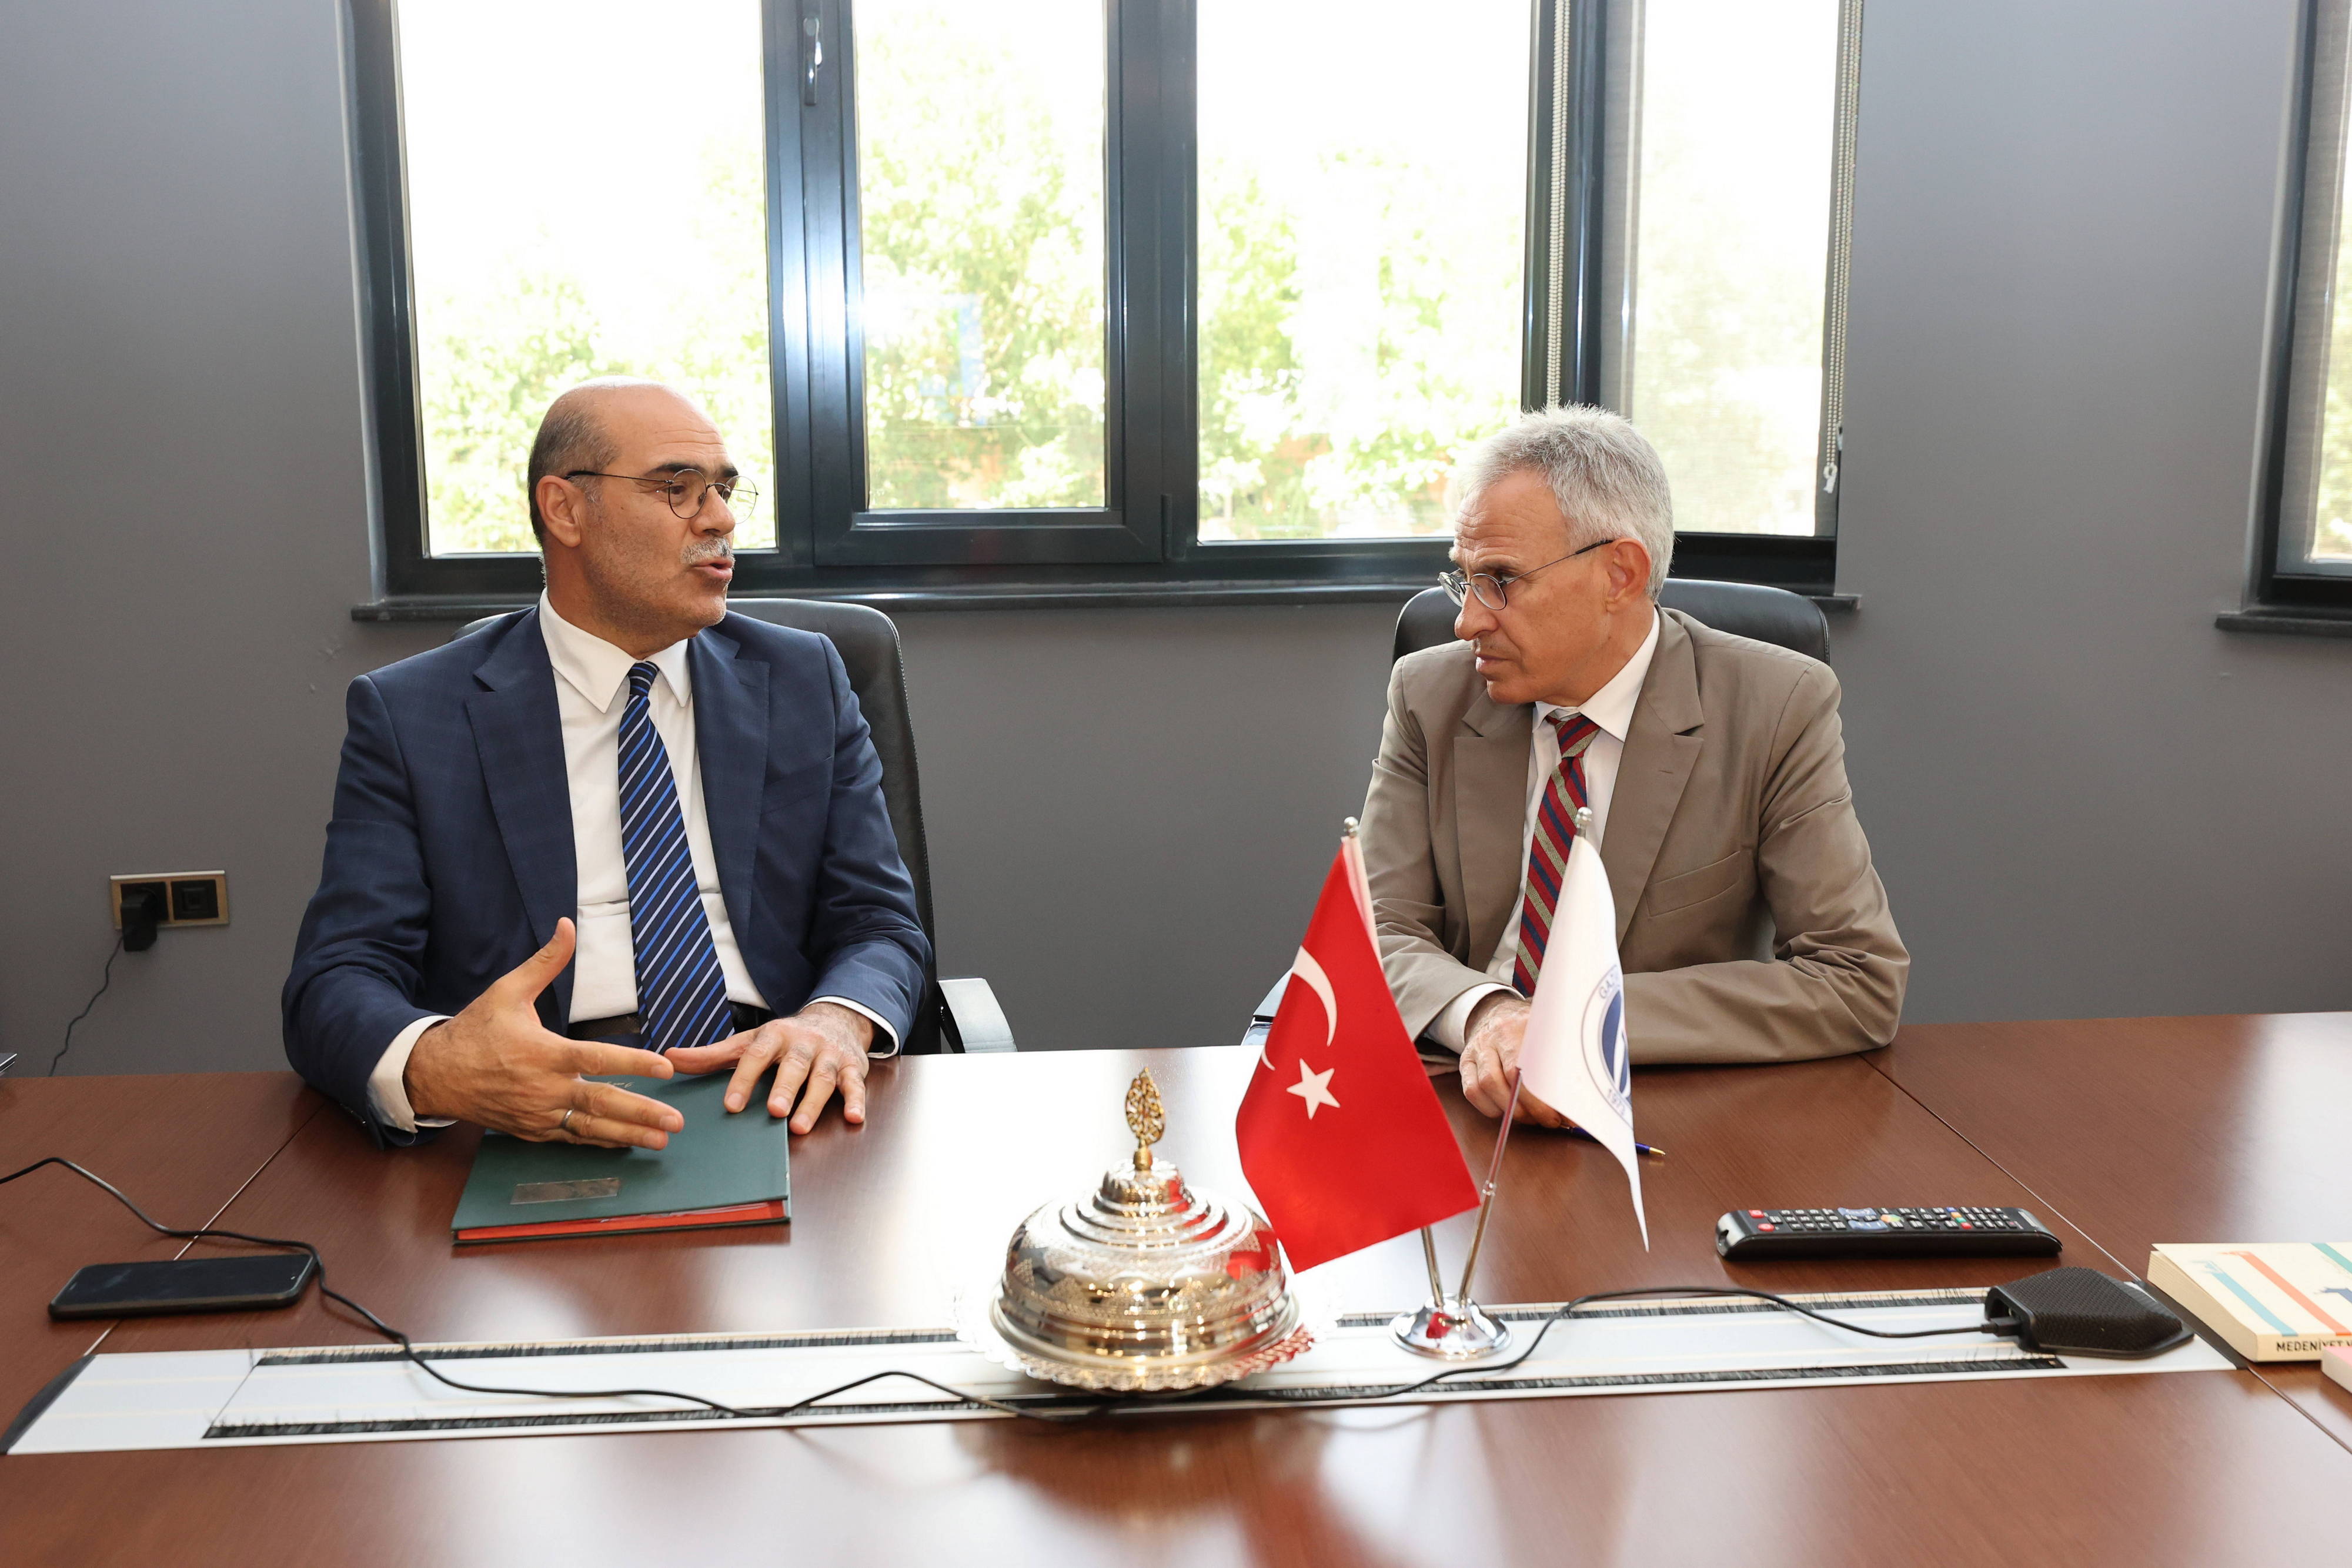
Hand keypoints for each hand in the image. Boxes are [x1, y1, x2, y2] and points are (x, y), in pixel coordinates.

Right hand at [403, 919, 681, 1149]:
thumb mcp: (507, 991)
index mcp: (543, 1053)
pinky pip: (572, 1139)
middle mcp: (544, 1089)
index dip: (633, 1063)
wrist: (435, 1074)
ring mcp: (538, 1114)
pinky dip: (600, 1143)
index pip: (597, 1059)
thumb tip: (566, 926)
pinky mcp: (531, 1130)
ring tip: (662, 1140)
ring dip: (628, 1135)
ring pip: (590, 1128)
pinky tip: (627, 1143)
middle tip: (676, 1121)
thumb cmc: (475, 1030)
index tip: (664, 1067)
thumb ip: (545, 963)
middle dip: (641, 1113)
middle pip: (600, 1103)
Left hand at [667, 1001, 873, 1132]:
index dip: (744, 1080)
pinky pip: (855, 1084)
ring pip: (823, 1077)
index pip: (756, 1057)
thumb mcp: (749, 1043)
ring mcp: (829, 1055)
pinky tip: (855, 1118)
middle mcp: (804, 1043)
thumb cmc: (784, 1040)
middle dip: (785, 1087)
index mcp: (774, 1035)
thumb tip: (670, 1059)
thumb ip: (713, 1056)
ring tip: (801, 1126)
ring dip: (814, 1101)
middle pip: (794, 1065)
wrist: (834, 1020)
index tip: (732, 1105)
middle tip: (774, 1111)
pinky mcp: (852, 1067)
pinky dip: (857, 1100)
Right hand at [1459, 993, 1576, 1129]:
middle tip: (1549, 1120)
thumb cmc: (1530, 1030)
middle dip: (1532, 1107)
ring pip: (1487, 1085)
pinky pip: (1472, 1091)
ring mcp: (1479, 1047)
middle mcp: (1498, 1034)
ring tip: (1530, 1117)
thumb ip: (1566, 1060)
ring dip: (1510, 1110)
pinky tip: (1505, 1111)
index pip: (1533, 1064)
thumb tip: (1577, 1104)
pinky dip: (1489, 1108)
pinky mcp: (1465, 1061)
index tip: (1563, 1114)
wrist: (1496, 1011)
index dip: (1547, 1096)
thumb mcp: (1551, 1032)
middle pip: (1510, 1076)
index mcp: (1524, 1025)